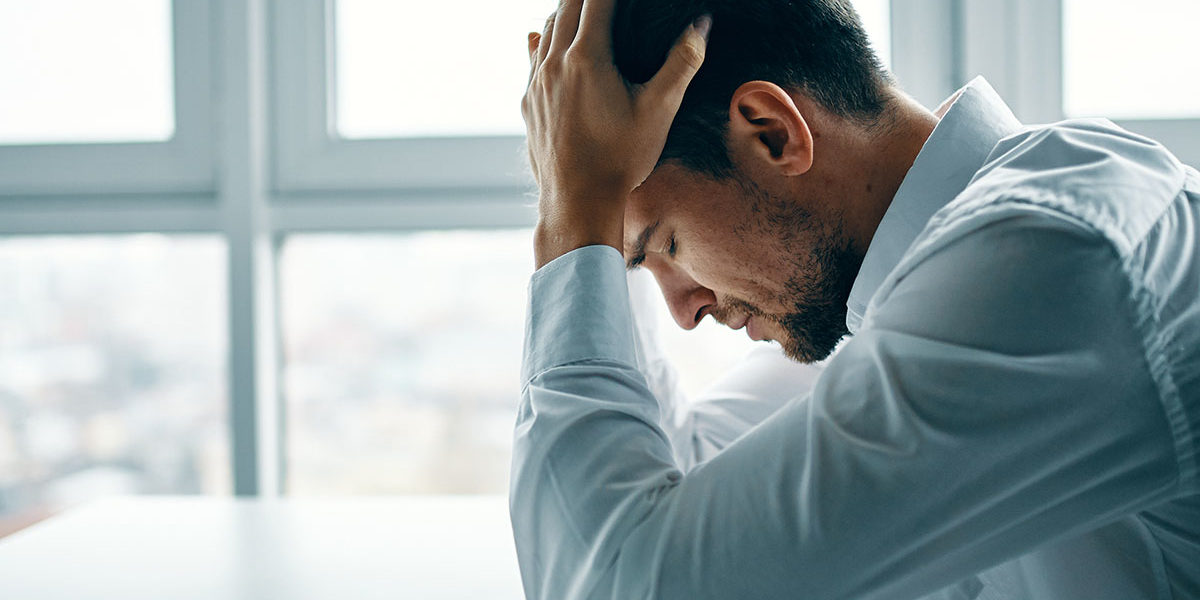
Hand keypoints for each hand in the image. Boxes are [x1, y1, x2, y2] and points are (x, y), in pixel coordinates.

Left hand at [523, 0, 710, 267]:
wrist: (577, 202)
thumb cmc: (621, 159)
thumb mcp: (659, 109)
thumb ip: (682, 62)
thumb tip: (701, 24)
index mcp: (587, 58)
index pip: (597, 0)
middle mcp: (555, 64)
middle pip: (566, 6)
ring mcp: (537, 83)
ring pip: (546, 29)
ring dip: (564, 11)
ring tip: (580, 6)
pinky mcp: (529, 103)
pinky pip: (532, 58)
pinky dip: (543, 40)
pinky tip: (540, 37)